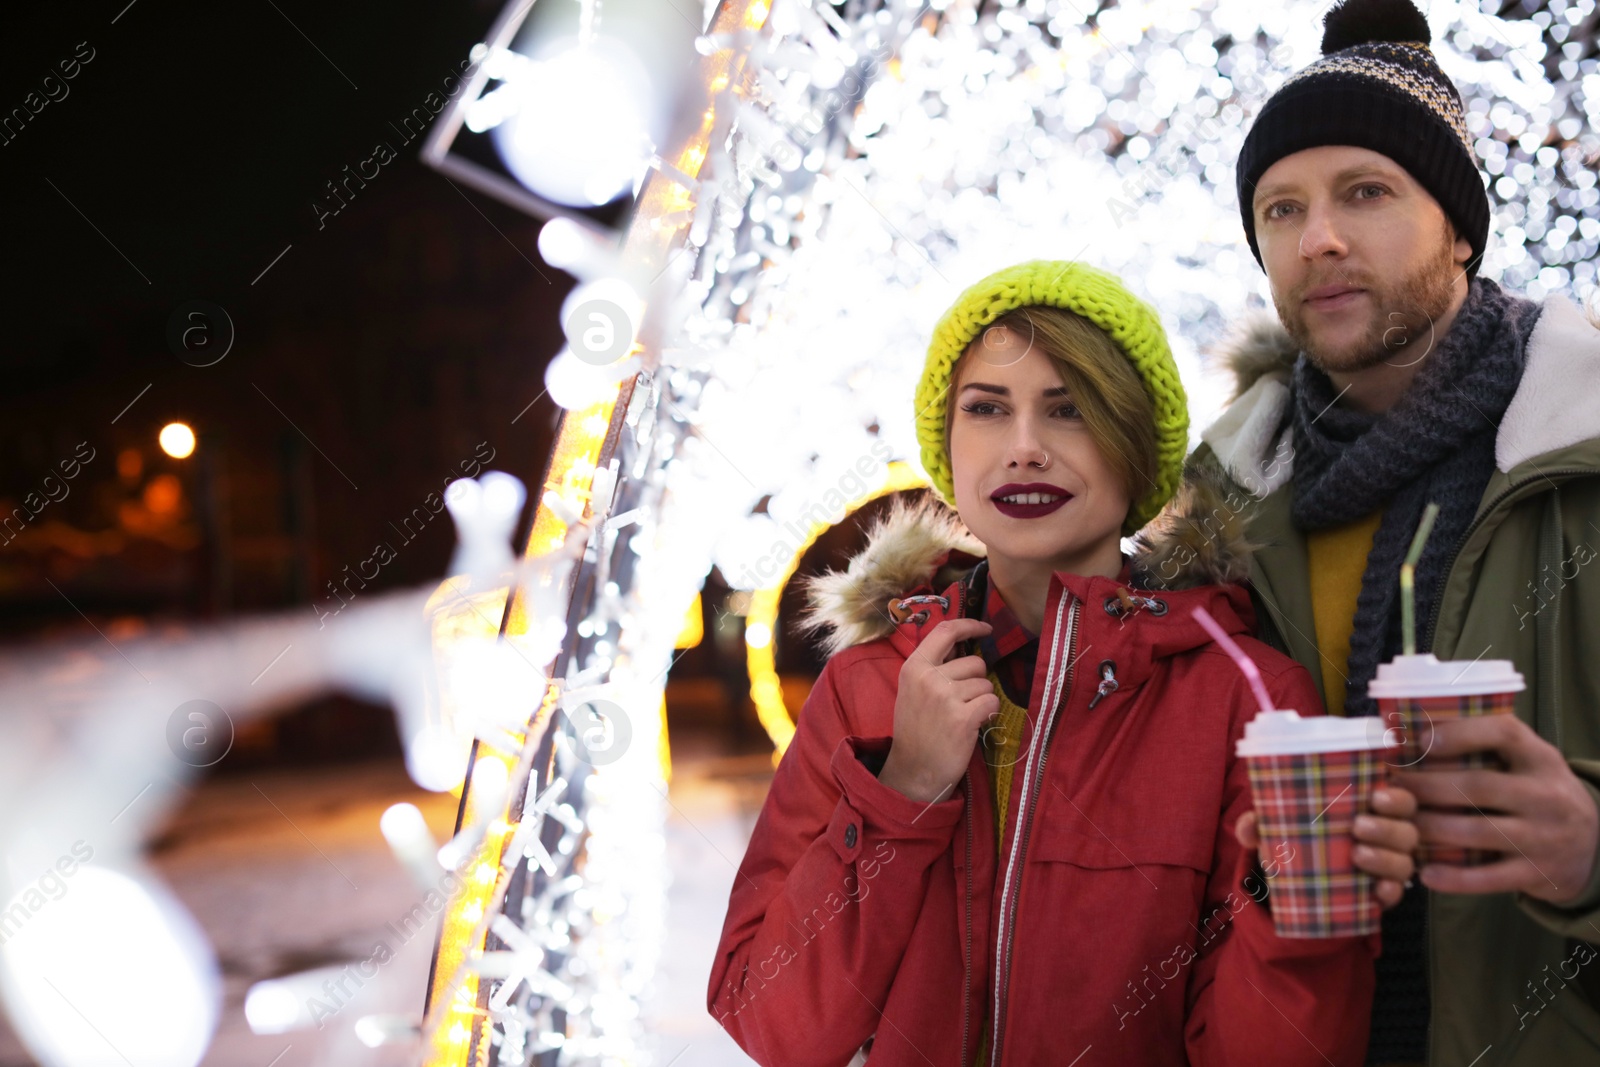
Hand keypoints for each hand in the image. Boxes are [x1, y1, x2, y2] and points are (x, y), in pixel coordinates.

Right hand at [878, 619, 995, 803]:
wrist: (914, 769)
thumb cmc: (916, 729)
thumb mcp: (913, 690)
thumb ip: (934, 667)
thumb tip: (963, 646)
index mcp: (914, 667)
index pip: (945, 631)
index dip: (970, 626)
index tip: (985, 628)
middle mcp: (929, 678)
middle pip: (975, 662)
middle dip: (976, 680)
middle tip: (961, 702)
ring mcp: (946, 697)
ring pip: (985, 684)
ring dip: (981, 700)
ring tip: (963, 716)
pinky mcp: (963, 718)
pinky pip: (992, 702)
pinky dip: (989, 714)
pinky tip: (974, 725)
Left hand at [1234, 786, 1418, 908]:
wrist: (1295, 879)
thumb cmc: (1297, 836)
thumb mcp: (1277, 825)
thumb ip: (1259, 822)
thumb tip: (1248, 828)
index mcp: (1368, 808)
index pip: (1399, 798)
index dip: (1397, 796)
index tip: (1376, 795)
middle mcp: (1386, 835)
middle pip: (1407, 828)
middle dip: (1389, 827)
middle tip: (1358, 826)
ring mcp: (1387, 865)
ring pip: (1405, 860)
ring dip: (1386, 857)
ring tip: (1357, 854)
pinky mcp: (1381, 892)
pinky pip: (1396, 893)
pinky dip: (1390, 892)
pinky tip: (1378, 891)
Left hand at [1393, 714, 1599, 904]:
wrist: (1594, 846)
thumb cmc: (1539, 793)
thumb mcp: (1529, 762)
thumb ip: (1489, 746)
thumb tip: (1415, 729)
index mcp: (1541, 758)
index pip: (1504, 733)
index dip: (1460, 733)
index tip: (1421, 741)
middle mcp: (1546, 795)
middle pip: (1477, 786)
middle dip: (1427, 787)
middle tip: (1391, 789)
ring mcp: (1543, 837)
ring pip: (1476, 832)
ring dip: (1430, 829)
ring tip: (1398, 826)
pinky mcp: (1537, 873)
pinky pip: (1489, 877)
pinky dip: (1454, 878)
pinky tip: (1426, 873)